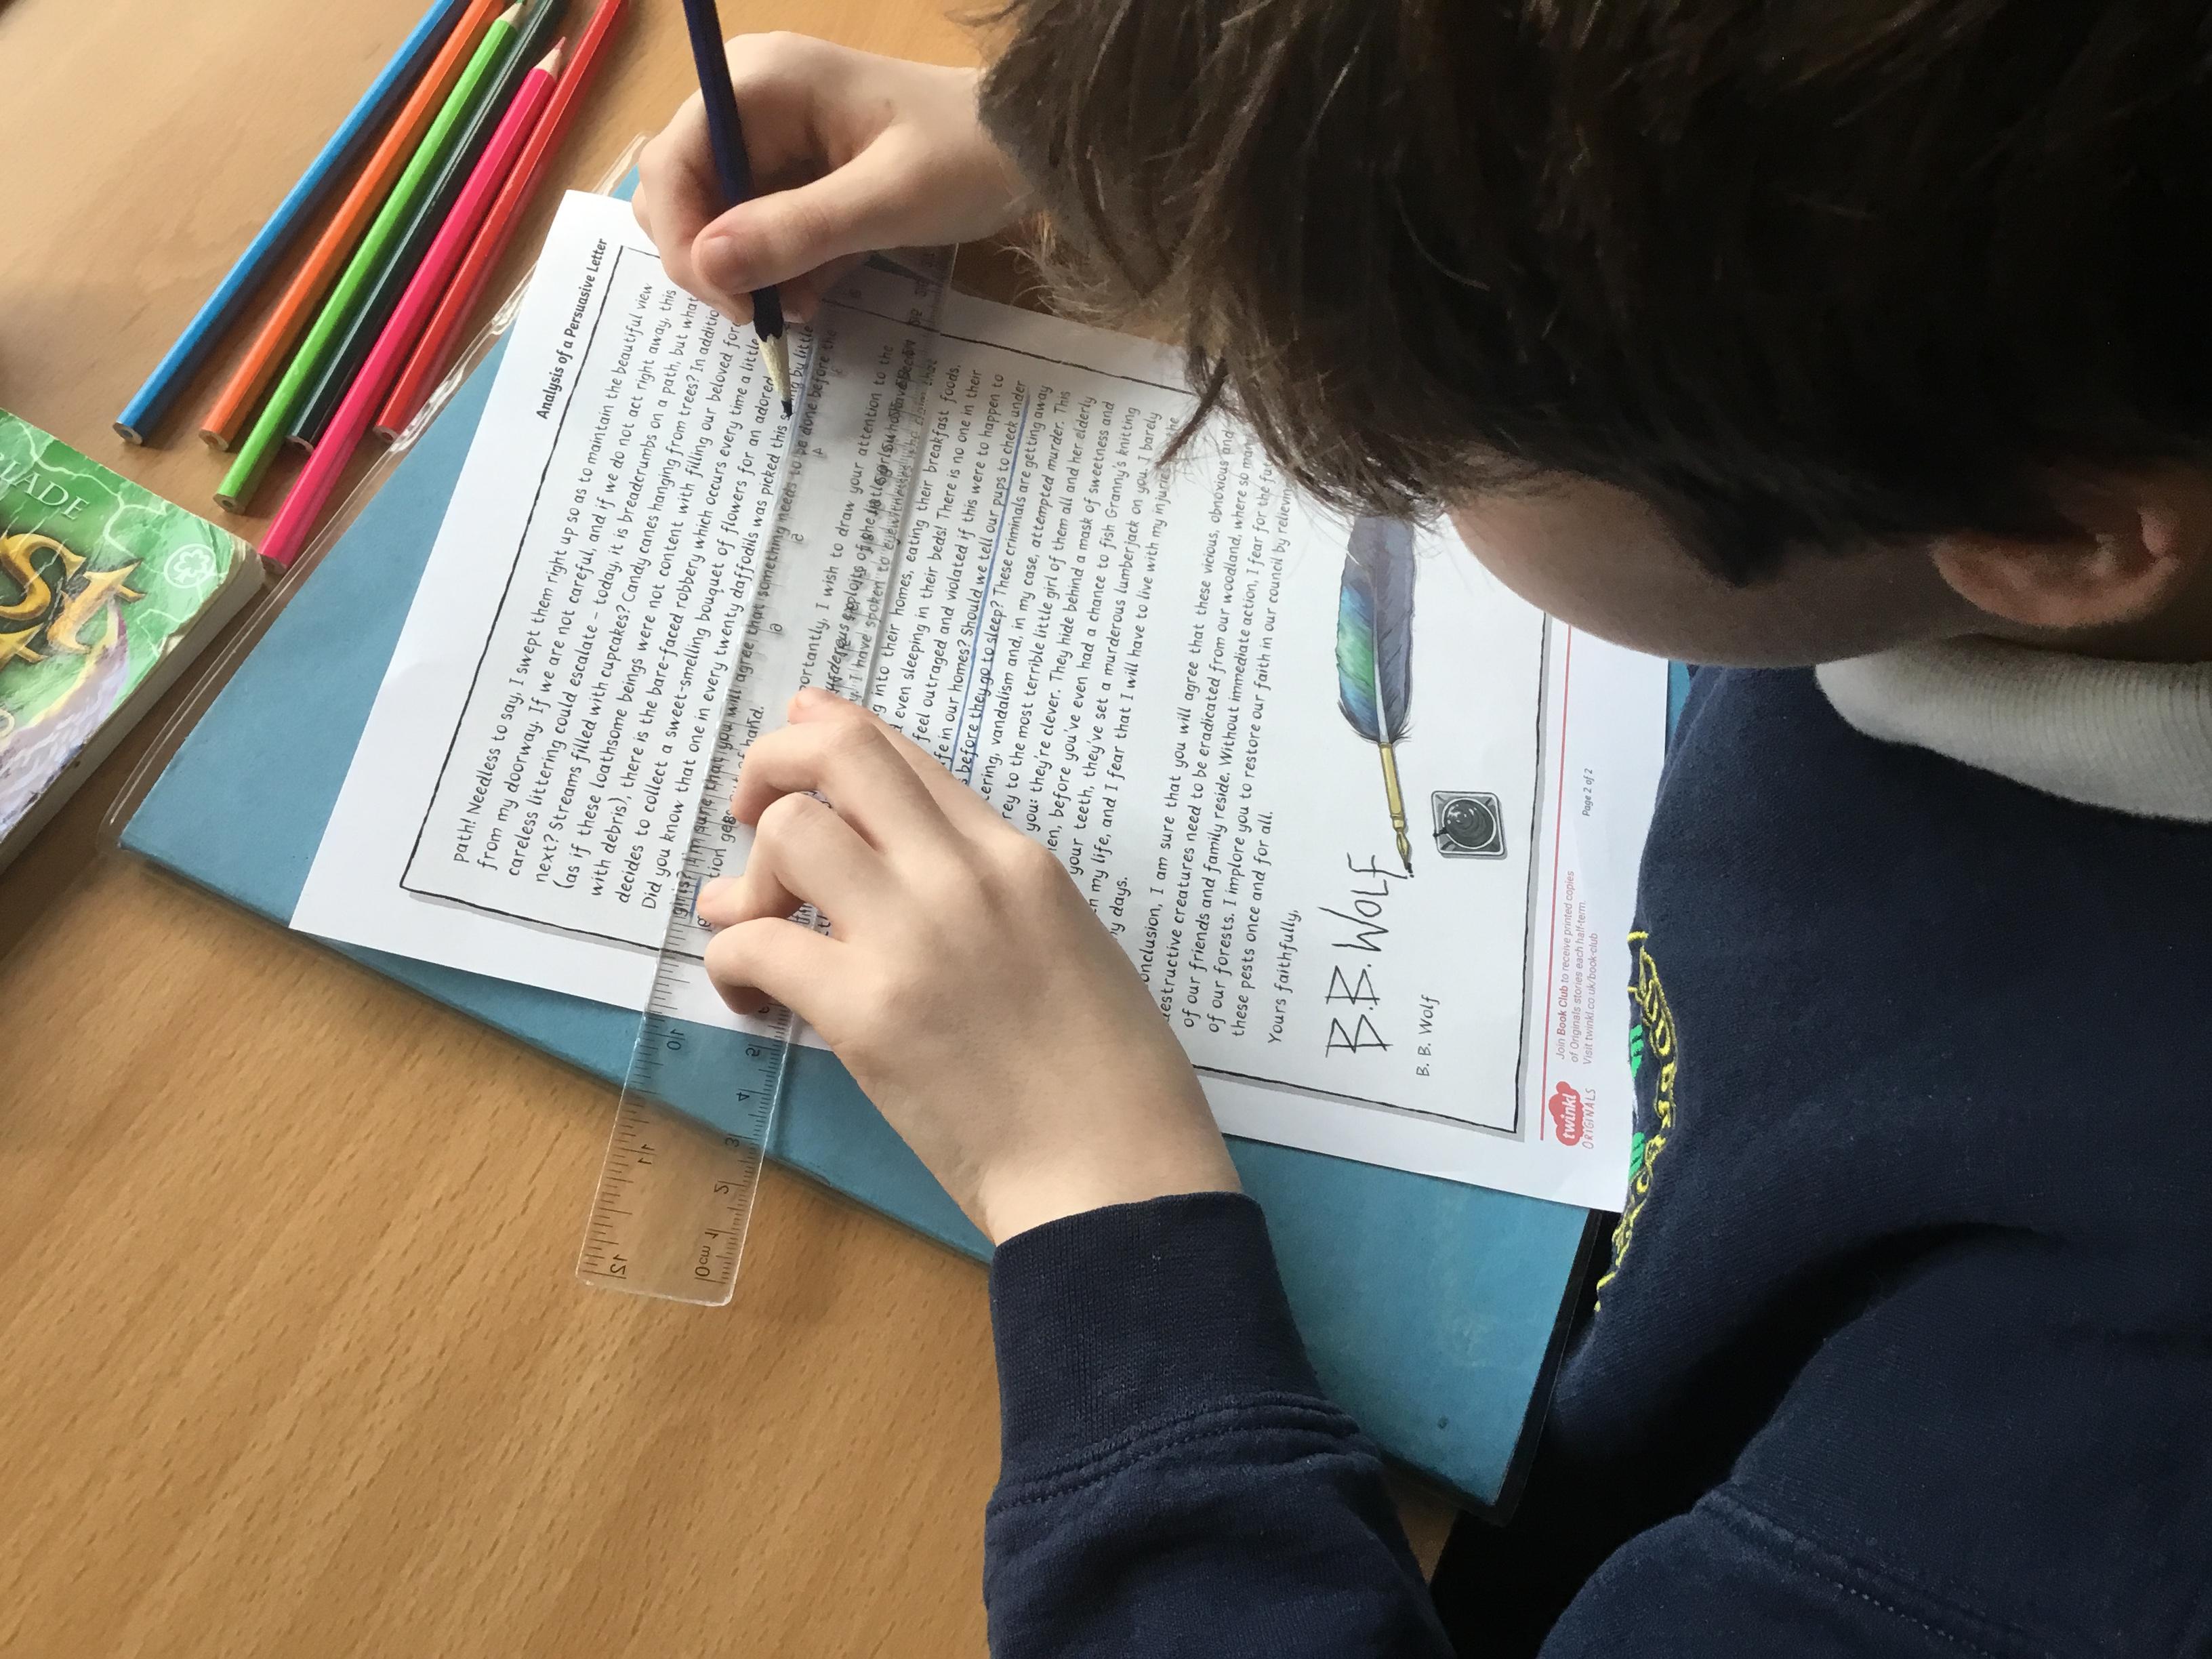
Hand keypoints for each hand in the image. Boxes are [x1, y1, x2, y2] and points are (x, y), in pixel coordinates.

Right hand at [634, 35, 1026, 327]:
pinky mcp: (797, 174)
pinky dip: (781, 269)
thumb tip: (706, 264)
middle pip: (681, 193)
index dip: (684, 238)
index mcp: (759, 83)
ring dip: (751, 273)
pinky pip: (758, 231)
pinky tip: (820, 290)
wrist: (1031, 149)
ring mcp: (772, 138)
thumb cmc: (967, 156)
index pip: (671, 163)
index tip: (732, 301)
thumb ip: (796, 231)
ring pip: (716, 220)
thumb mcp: (886, 201)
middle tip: (767, 312)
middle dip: (716, 261)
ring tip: (807, 303)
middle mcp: (749, 102)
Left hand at [695, 690, 1238, 1243]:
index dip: (829, 733)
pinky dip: (731, 962)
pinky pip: (756, 942)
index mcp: (1018, 860)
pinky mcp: (866, 1012)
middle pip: (837, 757)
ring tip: (752, 927)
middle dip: (769, 766)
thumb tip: (905, 879)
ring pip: (787, 834)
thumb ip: (995, 897)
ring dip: (748, 875)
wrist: (1114, 1171)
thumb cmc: (1111, 1081)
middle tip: (747, 816)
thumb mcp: (1072, 946)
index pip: (903, 756)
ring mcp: (913, 938)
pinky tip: (751, 998)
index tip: (793, 742)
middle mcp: (963, 876)